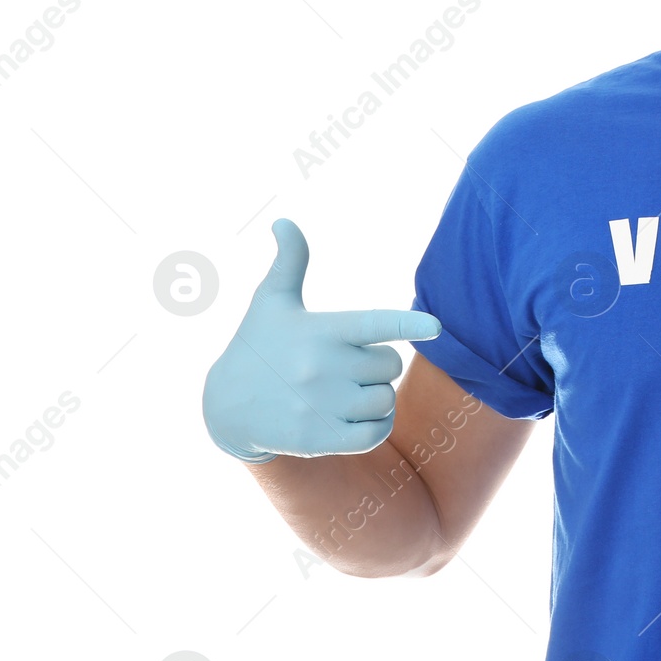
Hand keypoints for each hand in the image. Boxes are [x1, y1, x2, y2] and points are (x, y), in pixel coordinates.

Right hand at [201, 218, 441, 462]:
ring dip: (378, 396)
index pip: (374, 324)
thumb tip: (283, 222)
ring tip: (351, 390)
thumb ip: (289, 262)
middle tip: (349, 364)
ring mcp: (321, 406)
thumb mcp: (270, 301)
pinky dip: (378, 426)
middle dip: (379, 364)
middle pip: (391, 365)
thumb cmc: (257, 345)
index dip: (408, 324)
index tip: (435, 327)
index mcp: (320, 330)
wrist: (224, 408)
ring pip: (386, 399)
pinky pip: (375, 434)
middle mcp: (322, 368)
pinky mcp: (319, 439)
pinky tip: (361, 417)